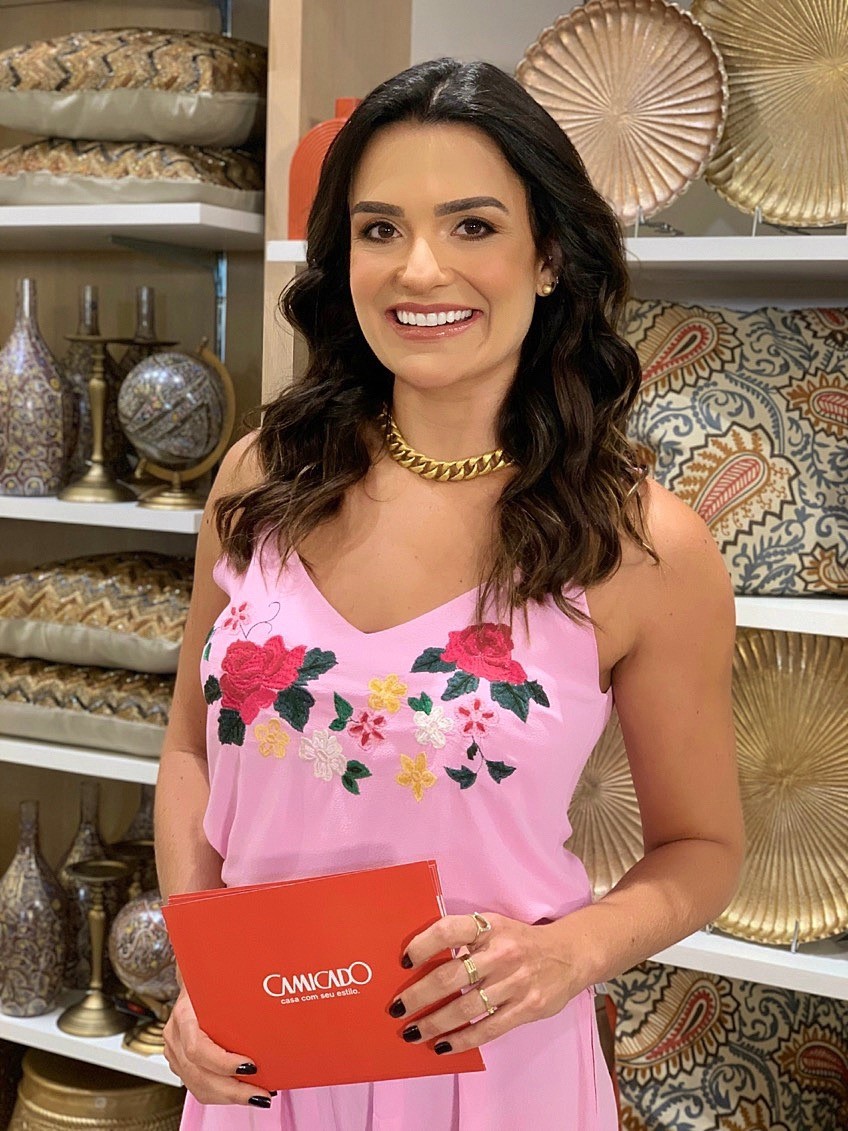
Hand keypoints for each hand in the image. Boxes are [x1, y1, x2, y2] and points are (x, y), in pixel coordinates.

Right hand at [163, 987, 275, 1107]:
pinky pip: (199, 1087)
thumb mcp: (221, 982)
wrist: (192, 983)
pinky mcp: (180, 1064)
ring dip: (230, 1096)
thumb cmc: (210, 983)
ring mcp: (174, 1052)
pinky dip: (223, 1094)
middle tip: (261, 1093)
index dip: (223, 1063)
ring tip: (257, 1096)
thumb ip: (239, 991)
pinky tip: (242, 1091)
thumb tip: (271, 1001)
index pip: (198, 1048)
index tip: (251, 1066)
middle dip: (233, 1090)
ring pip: (198, 1087)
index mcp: (184, 1014)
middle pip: (199, 1075)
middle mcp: (175, 1035)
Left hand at [389, 912, 581, 1055]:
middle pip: (450, 976)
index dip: (422, 944)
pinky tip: (442, 1046)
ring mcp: (515, 982)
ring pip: (465, 1008)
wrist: (570, 954)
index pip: (448, 930)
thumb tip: (420, 961)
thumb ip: (465, 938)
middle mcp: (501, 952)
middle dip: (418, 995)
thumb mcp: (495, 926)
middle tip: (397, 1008)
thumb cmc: (520, 941)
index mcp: (489, 927)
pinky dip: (461, 1040)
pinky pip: (487, 1029)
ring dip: (434, 1023)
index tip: (403, 961)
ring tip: (412, 1032)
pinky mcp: (526, 1008)